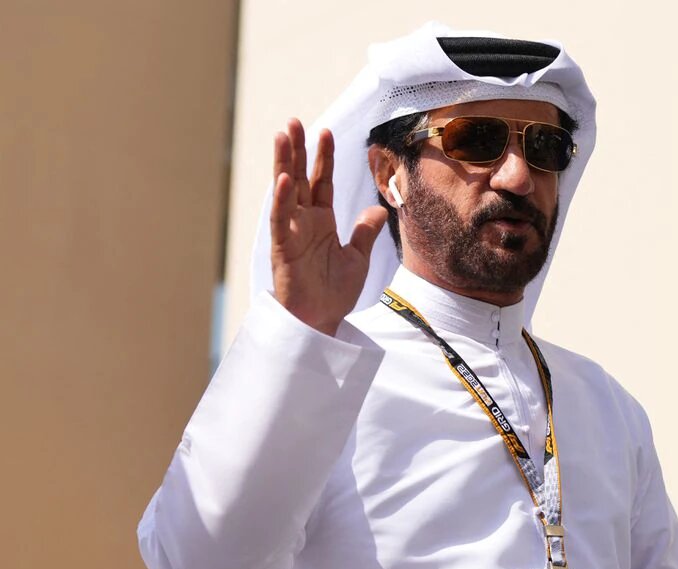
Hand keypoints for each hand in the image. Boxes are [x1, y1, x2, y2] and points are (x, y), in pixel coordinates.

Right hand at [271, 119, 387, 334]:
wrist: (321, 320)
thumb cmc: (334, 293)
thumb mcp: (358, 257)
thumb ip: (365, 231)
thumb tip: (378, 209)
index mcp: (322, 222)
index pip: (322, 182)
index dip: (323, 158)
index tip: (325, 132)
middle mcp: (304, 222)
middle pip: (300, 178)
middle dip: (298, 150)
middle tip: (293, 122)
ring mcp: (292, 232)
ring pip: (286, 191)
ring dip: (284, 163)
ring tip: (282, 136)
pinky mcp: (283, 248)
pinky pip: (281, 219)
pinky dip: (282, 199)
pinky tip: (283, 179)